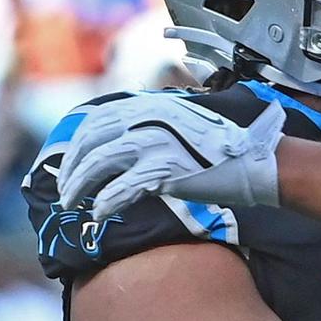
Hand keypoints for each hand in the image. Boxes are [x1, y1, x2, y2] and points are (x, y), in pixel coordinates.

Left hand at [57, 95, 285, 219]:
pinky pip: (121, 189)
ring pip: (99, 164)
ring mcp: (154, 145)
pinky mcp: (163, 172)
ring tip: (70, 203)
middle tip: (64, 188)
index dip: (78, 142)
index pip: (98, 119)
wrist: (256, 159)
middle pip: (91, 141)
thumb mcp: (187, 121)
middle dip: (71, 167)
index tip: (69, 160)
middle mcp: (147, 120)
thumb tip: (133, 137)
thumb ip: (158, 123)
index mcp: (150, 106)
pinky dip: (104, 203)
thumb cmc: (227, 145)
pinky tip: (96, 214)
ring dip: (78, 186)